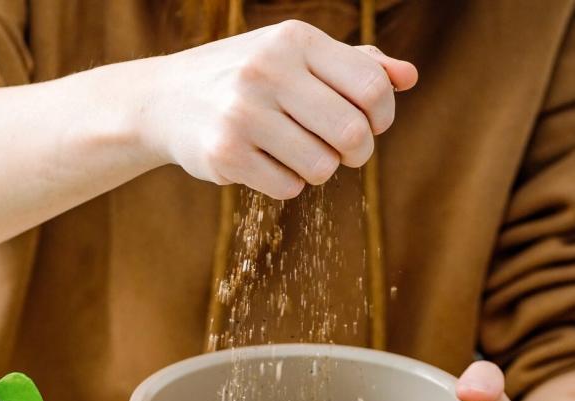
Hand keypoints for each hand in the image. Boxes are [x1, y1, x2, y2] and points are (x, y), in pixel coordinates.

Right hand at [142, 20, 417, 198]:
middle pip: (353, 133)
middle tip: (344, 151)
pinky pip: (288, 187)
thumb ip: (355, 65)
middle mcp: (267, 70)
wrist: (166, 100)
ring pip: (322, 167)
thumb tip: (409, 77)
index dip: (383, 116)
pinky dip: (287, 183)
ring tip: (296, 153)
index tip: (371, 124)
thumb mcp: (296, 56)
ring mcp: (242, 112)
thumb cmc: (248, 77)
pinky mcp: (224, 152)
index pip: (372, 87)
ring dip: (318, 169)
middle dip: (357, 152)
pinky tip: (265, 163)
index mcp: (294, 39)